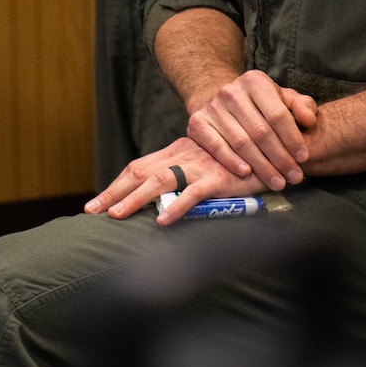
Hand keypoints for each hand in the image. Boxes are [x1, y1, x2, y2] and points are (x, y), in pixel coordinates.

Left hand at [85, 136, 267, 224]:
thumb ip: (187, 177)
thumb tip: (164, 200)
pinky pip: (193, 194)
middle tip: (91, 211)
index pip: (140, 167)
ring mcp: (200, 165)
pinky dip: (176, 207)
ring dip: (135, 199)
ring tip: (116, 216)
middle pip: (140, 172)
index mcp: (178, 151)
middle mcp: (184, 155)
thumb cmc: (241, 161)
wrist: (275, 146)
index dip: (116, 184)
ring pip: (160, 180)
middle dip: (113, 192)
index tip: (96, 203)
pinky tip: (162, 220)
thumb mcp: (208, 164)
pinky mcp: (219, 178)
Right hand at [188, 70, 318, 190]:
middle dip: (280, 158)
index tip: (303, 159)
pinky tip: (247, 173)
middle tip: (293, 178)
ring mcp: (212, 107)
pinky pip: (216, 147)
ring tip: (277, 182)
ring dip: (261, 166)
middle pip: (260, 131)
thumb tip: (310, 120)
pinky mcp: (197, 123)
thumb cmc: (259, 104)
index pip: (277, 114)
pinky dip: (231, 161)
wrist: (220, 101)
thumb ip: (301, 106)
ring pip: (241, 142)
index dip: (292, 139)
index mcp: (254, 81)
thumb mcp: (282, 99)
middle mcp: (231, 91)